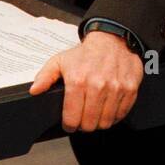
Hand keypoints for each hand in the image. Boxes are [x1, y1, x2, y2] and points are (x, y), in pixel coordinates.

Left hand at [29, 30, 143, 130]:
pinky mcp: (129, 89)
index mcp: (77, 80)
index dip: (69, 125)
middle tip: (83, 119)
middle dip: (84, 125)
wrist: (112, 39)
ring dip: (99, 123)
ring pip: (105, 122)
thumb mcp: (60, 61)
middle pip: (89, 123)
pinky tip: (108, 109)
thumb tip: (34, 90)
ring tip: (95, 115)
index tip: (70, 124)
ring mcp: (115, 88)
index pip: (72, 117)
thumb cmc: (85, 53)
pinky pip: (121, 114)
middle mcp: (97, 85)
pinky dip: (114, 116)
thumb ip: (45, 76)